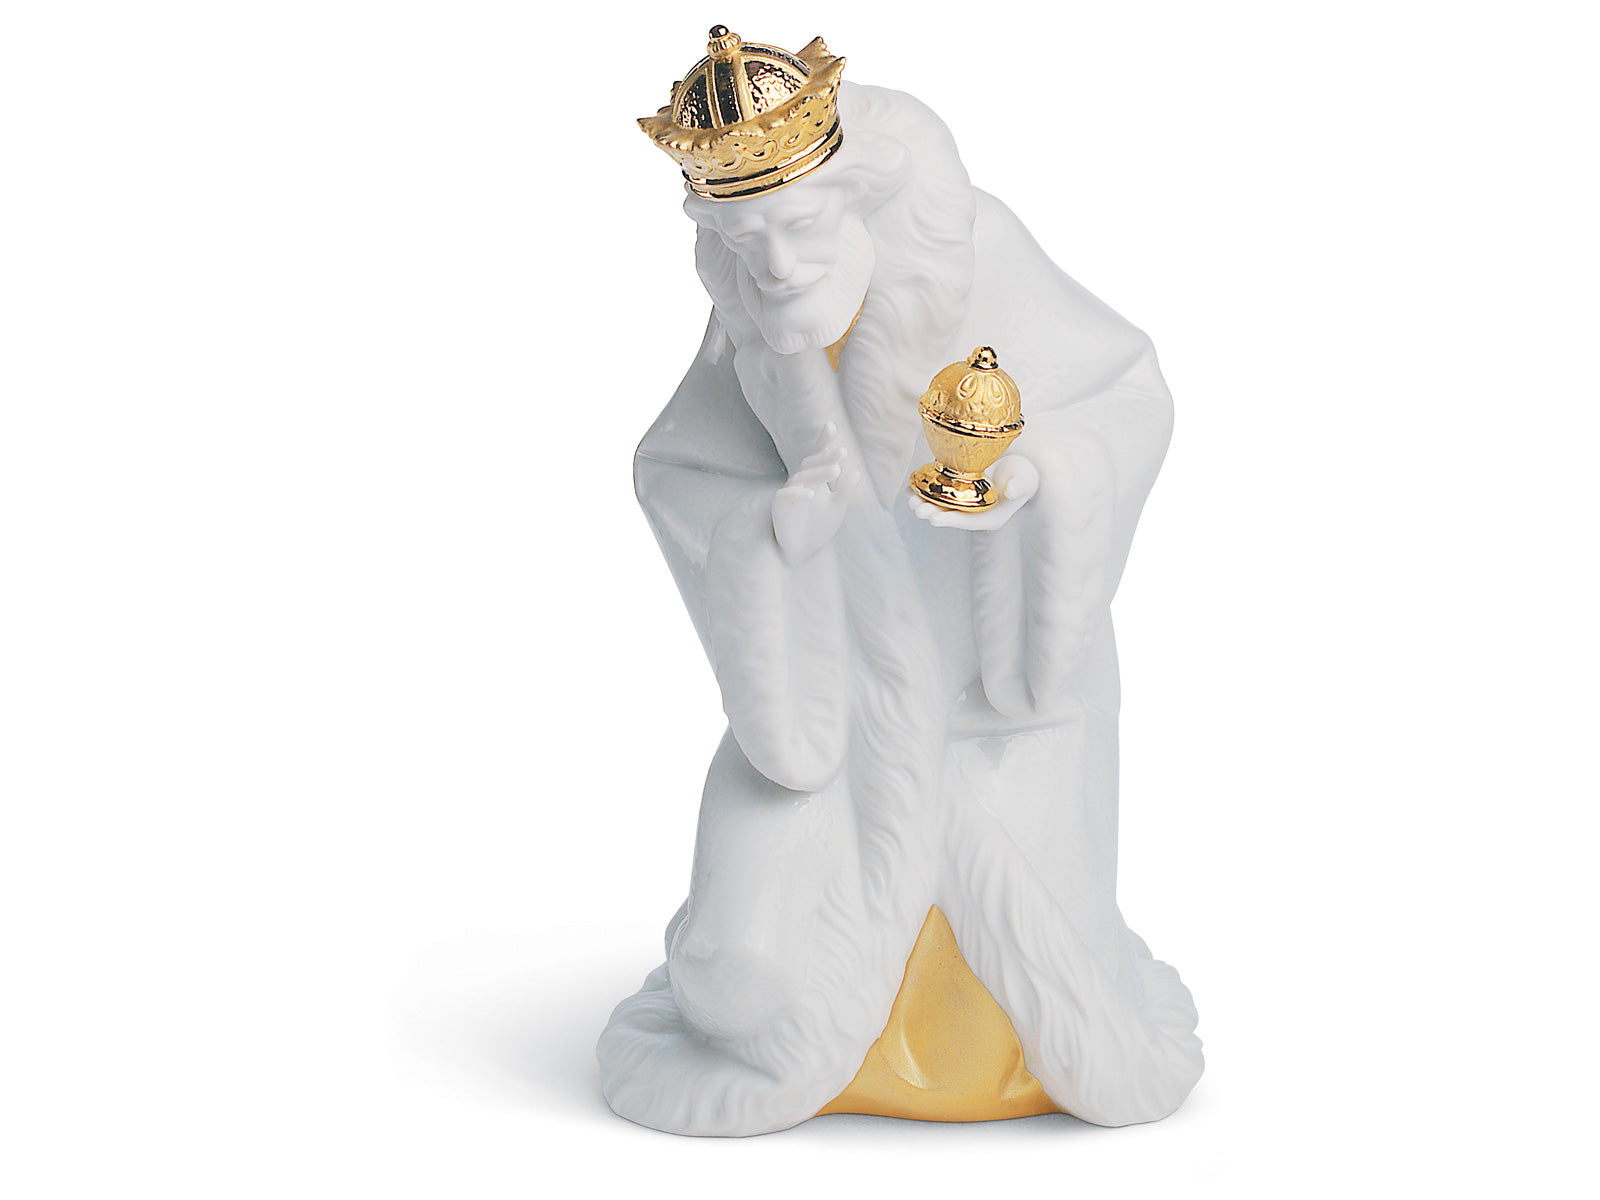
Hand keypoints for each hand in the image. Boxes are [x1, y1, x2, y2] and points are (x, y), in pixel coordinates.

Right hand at [772, 422, 856, 562]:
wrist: (802, 551)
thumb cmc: (818, 527)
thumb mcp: (838, 508)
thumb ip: (845, 491)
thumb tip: (857, 472)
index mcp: (814, 479)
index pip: (817, 456)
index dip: (823, 441)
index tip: (831, 425)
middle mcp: (800, 482)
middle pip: (811, 464)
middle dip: (826, 457)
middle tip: (843, 452)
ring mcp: (788, 493)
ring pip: (802, 477)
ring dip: (818, 473)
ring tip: (836, 469)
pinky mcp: (779, 508)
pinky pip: (786, 497)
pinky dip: (798, 494)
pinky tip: (810, 493)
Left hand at [906, 454, 1038, 530]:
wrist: (1018, 470)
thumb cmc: (1023, 475)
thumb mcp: (1024, 480)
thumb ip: (1019, 485)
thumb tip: (1011, 490)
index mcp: (990, 518)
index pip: (968, 522)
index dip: (951, 520)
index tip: (934, 518)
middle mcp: (975, 515)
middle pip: (951, 516)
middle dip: (933, 513)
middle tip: (918, 509)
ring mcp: (966, 506)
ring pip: (941, 508)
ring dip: (925, 504)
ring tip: (911, 499)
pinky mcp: (958, 495)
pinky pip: (939, 496)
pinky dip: (926, 492)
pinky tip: (912, 488)